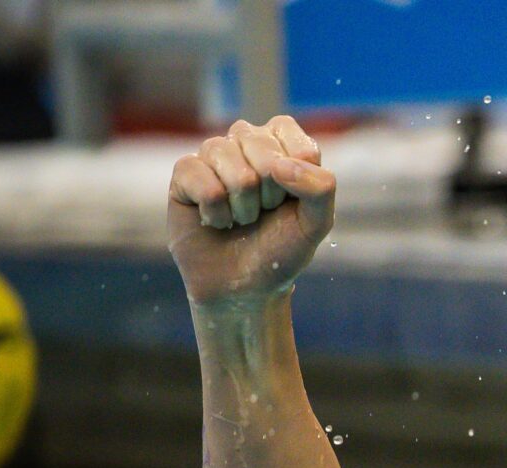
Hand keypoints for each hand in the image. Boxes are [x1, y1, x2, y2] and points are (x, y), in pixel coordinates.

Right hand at [167, 116, 335, 306]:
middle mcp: (249, 141)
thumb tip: (280, 165)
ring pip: (231, 164)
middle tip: (263, 213)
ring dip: (242, 206)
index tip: (290, 204)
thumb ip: (320, 189)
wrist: (244, 286)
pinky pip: (202, 181)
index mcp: (285, 146)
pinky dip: (216, 213)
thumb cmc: (281, 249)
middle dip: (268, 195)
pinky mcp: (186, 171)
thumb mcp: (316, 224)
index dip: (298, 182)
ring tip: (241, 219)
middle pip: (263, 151)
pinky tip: (217, 221)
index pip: (299, 146)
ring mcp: (215, 153)